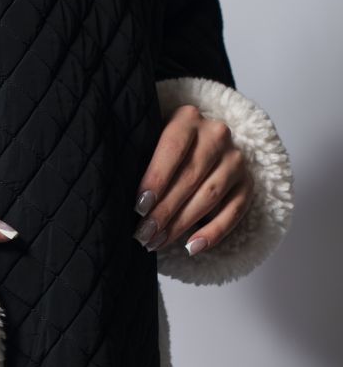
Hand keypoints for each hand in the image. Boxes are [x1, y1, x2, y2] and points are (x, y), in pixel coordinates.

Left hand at [132, 104, 254, 254]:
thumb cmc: (161, 150)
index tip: (139, 207)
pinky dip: (213, 232)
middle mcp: (216, 134)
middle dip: (164, 210)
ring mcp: (235, 159)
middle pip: (190, 176)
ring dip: (182, 224)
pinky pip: (234, 212)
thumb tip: (120, 193)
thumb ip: (139, 158)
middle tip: (143, 234)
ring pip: (209, 195)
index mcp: (187, 118)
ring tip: (158, 242)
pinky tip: (192, 247)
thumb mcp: (148, 142)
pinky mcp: (247, 182)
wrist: (198, 144)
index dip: (156, 179)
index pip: (172, 148)